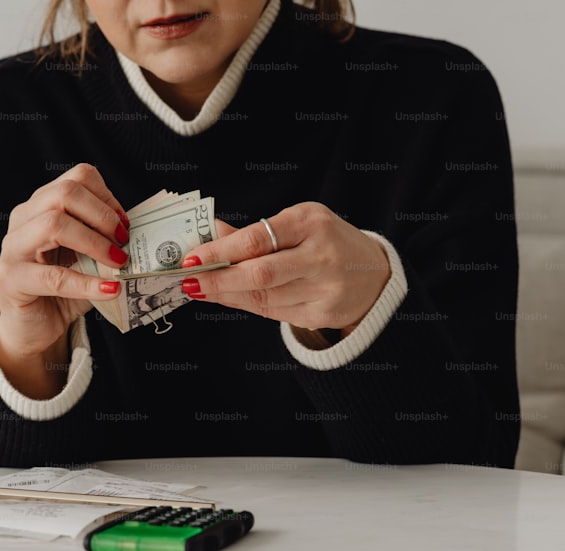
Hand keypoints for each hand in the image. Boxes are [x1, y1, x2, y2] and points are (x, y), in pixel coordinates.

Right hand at [0, 164, 128, 395]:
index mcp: (42, 205)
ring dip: (95, 243)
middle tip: (124, 242)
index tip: (126, 224)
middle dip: (103, 216)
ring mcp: (13, 248)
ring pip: (53, 224)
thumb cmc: (61, 290)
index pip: (77, 178)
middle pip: (64, 193)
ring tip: (118, 263)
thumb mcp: (86, 259)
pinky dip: (87, 283)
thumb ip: (105, 243)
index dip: (107, 198)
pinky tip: (110, 289)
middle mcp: (23, 219)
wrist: (31, 327)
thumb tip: (142, 236)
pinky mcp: (11, 280)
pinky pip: (53, 277)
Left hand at [179, 202, 390, 335]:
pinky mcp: (323, 313)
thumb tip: (211, 233)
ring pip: (263, 297)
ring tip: (202, 288)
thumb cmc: (327, 242)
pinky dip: (247, 304)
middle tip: (188, 281)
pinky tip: (228, 297)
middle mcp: (321, 256)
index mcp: (312, 222)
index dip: (221, 251)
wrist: (376, 274)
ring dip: (226, 294)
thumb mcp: (297, 224)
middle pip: (259, 274)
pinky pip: (274, 312)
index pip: (257, 239)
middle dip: (218, 279)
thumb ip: (255, 232)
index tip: (193, 257)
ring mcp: (325, 288)